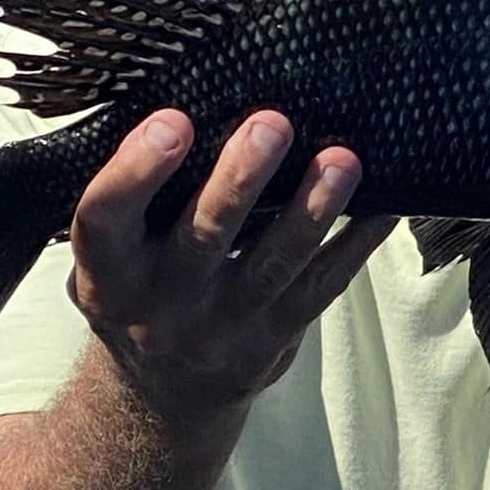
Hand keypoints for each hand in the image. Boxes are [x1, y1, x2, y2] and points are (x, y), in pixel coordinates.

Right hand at [69, 108, 394, 422]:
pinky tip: (385, 203)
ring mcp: (222, 328)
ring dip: (311, 209)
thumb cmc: (141, 288)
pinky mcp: (275, 340)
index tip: (172, 120)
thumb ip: (137, 200)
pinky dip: (356, 244)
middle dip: (239, 180)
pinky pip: (322, 288)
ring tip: (343, 159)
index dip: (136, 171)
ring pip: (273, 265)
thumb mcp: (113, 257)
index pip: (104, 221)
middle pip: (202, 239)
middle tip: (272, 123)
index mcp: (108, 274)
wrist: (165, 395)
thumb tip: (193, 94)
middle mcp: (161, 306)